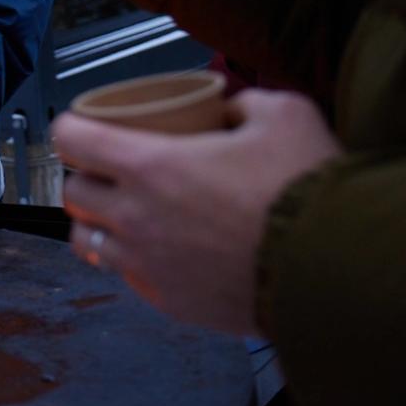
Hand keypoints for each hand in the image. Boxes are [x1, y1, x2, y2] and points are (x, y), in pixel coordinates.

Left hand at [53, 89, 342, 333]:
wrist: (334, 269)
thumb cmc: (306, 189)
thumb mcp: (286, 115)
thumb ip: (247, 104)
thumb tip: (230, 110)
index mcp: (150, 166)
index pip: (72, 139)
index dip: (74, 127)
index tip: (86, 127)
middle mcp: (135, 217)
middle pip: (72, 194)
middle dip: (86, 177)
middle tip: (112, 171)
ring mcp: (147, 265)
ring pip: (88, 242)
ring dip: (99, 224)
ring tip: (126, 215)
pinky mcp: (169, 301)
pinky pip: (128, 278)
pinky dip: (134, 262)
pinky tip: (160, 253)